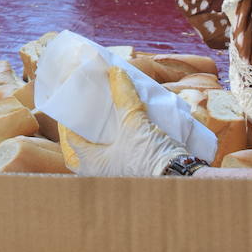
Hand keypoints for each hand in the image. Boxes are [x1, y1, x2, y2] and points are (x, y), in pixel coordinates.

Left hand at [63, 66, 190, 176]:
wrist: (181, 179)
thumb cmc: (150, 156)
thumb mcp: (134, 123)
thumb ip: (123, 96)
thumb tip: (115, 72)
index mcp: (90, 164)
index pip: (70, 138)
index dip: (69, 118)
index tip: (72, 102)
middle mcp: (98, 174)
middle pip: (80, 150)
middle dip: (81, 133)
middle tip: (84, 115)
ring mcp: (114, 177)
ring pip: (98, 155)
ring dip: (99, 139)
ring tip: (102, 119)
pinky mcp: (131, 175)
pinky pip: (115, 158)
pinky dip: (114, 144)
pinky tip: (121, 130)